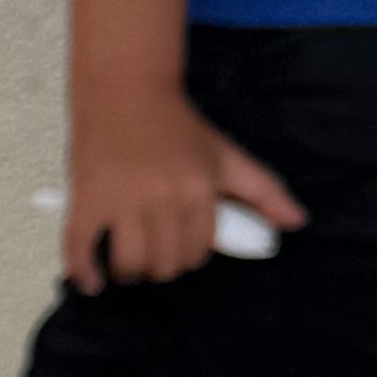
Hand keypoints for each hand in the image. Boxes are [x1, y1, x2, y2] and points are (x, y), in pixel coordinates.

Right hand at [60, 84, 304, 293]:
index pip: (200, 248)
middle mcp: (161, 196)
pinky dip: (85, 273)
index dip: (193, 254)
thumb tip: (295, 223)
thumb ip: (264, 190)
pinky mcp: (86, 201)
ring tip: (129, 264)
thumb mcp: (225, 155)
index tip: (183, 249)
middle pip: (165, 261)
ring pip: (129, 262)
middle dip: (163, 266)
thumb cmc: (175, 126)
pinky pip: (80, 248)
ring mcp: (121, 200)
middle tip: (157, 255)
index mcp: (198, 187)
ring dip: (131, 272)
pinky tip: (94, 283)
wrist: (125, 92)